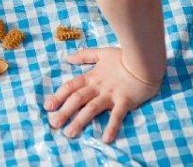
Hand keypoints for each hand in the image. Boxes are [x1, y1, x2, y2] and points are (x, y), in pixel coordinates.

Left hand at [43, 47, 161, 142]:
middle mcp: (98, 87)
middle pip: (77, 99)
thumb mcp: (101, 53)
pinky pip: (117, 116)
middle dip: (64, 112)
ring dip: (80, 122)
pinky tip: (105, 139)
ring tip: (69, 133)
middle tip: (53, 124)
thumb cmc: (123, 57)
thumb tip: (68, 58)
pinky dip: (111, 127)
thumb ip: (84, 55)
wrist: (145, 59)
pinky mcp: (125, 101)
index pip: (71, 86)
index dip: (58, 96)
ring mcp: (111, 95)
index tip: (47, 106)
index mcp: (92, 76)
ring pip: (92, 109)